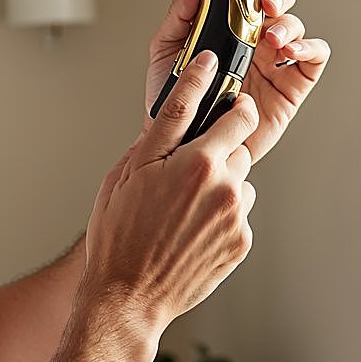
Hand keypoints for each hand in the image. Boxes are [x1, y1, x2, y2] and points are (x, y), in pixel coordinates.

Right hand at [83, 50, 260, 359]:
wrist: (129, 296)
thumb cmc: (118, 236)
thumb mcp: (126, 174)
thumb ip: (156, 137)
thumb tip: (175, 112)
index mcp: (191, 161)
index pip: (216, 107)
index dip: (216, 84)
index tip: (215, 65)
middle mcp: (220, 183)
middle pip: (236, 141)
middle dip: (217, 143)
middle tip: (191, 160)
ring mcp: (235, 214)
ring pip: (239, 178)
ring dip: (220, 182)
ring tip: (183, 206)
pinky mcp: (242, 239)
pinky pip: (238, 211)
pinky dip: (221, 213)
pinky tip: (191, 228)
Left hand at [144, 0, 330, 162]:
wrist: (180, 142)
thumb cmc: (174, 98)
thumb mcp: (167, 49)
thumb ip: (181, 13)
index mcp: (228, 25)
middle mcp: (255, 38)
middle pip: (279, 2)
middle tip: (264, 3)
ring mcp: (274, 61)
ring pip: (296, 26)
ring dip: (288, 23)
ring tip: (269, 36)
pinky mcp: (291, 86)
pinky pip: (314, 58)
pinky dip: (310, 47)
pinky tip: (291, 50)